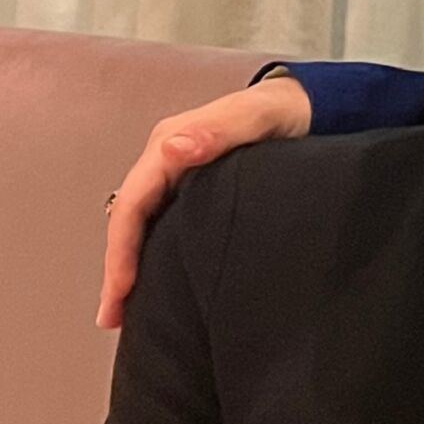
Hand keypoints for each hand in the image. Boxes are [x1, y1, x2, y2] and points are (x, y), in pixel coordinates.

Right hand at [99, 74, 310, 329]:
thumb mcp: (256, 117)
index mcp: (170, 144)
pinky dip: (154, 254)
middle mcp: (168, 160)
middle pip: (130, 220)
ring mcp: (180, 174)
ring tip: (127, 312)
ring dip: (132, 265)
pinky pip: (164, 224)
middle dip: (118, 269)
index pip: (133, 204)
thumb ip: (219, 131)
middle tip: (111, 319)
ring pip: (144, 226)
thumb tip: (173, 150)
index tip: (121, 292)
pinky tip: (159, 282)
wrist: (313, 105)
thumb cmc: (285, 110)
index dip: (121, 250)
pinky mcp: (197, 187)